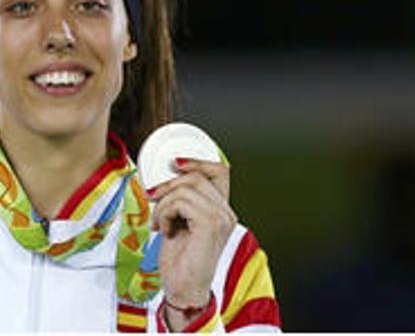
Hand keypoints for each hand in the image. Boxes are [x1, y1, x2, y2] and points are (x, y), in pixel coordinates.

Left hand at [150, 158, 236, 329]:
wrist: (185, 289)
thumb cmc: (181, 262)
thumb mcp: (180, 224)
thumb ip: (181, 202)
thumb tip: (164, 181)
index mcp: (222, 210)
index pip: (219, 170)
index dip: (197, 161)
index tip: (174, 164)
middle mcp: (226, 212)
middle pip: (197, 176)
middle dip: (168, 185)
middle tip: (153, 200)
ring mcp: (221, 217)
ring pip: (186, 188)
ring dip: (163, 204)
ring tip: (160, 223)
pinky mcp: (210, 224)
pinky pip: (181, 202)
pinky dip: (165, 213)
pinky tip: (164, 230)